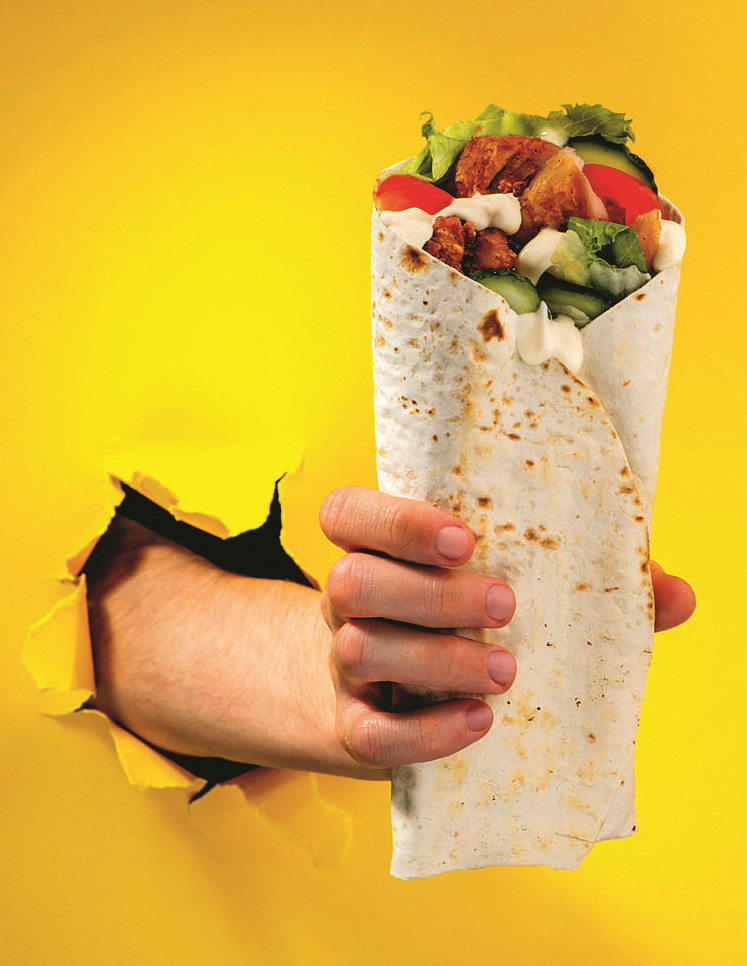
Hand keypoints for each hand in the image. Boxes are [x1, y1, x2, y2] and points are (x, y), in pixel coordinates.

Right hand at [319, 487, 695, 775]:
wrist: (371, 699)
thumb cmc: (454, 628)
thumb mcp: (497, 587)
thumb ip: (586, 582)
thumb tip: (676, 593)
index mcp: (378, 552)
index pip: (346, 514)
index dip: (393, 520)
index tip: (463, 538)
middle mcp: (348, 604)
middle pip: (354, 581)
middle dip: (430, 593)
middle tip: (505, 604)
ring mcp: (343, 667)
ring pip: (360, 650)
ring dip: (438, 658)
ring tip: (506, 671)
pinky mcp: (353, 728)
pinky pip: (372, 733)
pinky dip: (427, 732)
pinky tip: (480, 722)